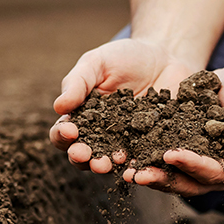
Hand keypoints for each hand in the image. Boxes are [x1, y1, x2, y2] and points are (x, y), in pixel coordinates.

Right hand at [49, 38, 196, 174]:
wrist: (165, 55)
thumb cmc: (125, 57)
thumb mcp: (97, 62)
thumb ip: (78, 83)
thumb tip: (58, 106)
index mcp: (81, 117)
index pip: (64, 132)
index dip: (62, 135)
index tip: (70, 130)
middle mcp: (101, 136)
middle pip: (84, 156)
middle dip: (82, 158)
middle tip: (86, 155)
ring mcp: (126, 144)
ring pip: (112, 164)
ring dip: (108, 167)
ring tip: (109, 164)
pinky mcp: (151, 147)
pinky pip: (144, 162)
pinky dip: (140, 167)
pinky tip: (139, 167)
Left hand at [122, 60, 223, 195]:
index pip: (215, 172)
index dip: (193, 165)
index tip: (171, 154)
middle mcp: (220, 170)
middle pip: (191, 183)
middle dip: (164, 179)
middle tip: (138, 174)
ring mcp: (201, 162)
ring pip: (175, 178)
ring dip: (152, 176)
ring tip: (128, 172)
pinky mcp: (186, 150)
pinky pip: (165, 162)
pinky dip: (148, 161)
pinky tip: (128, 156)